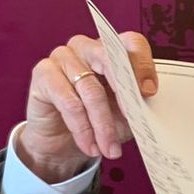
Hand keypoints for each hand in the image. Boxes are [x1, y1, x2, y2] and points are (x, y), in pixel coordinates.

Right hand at [19, 32, 156, 181]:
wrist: (64, 141)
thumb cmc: (99, 120)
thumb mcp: (126, 114)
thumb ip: (137, 103)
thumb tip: (148, 102)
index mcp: (112, 50)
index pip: (132, 43)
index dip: (143, 65)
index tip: (150, 92)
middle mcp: (87, 47)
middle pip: (109, 60)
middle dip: (124, 94)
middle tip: (133, 120)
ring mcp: (62, 57)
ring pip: (90, 89)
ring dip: (102, 125)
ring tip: (110, 149)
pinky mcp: (43, 74)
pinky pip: (68, 102)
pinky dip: (82, 128)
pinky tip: (90, 146)